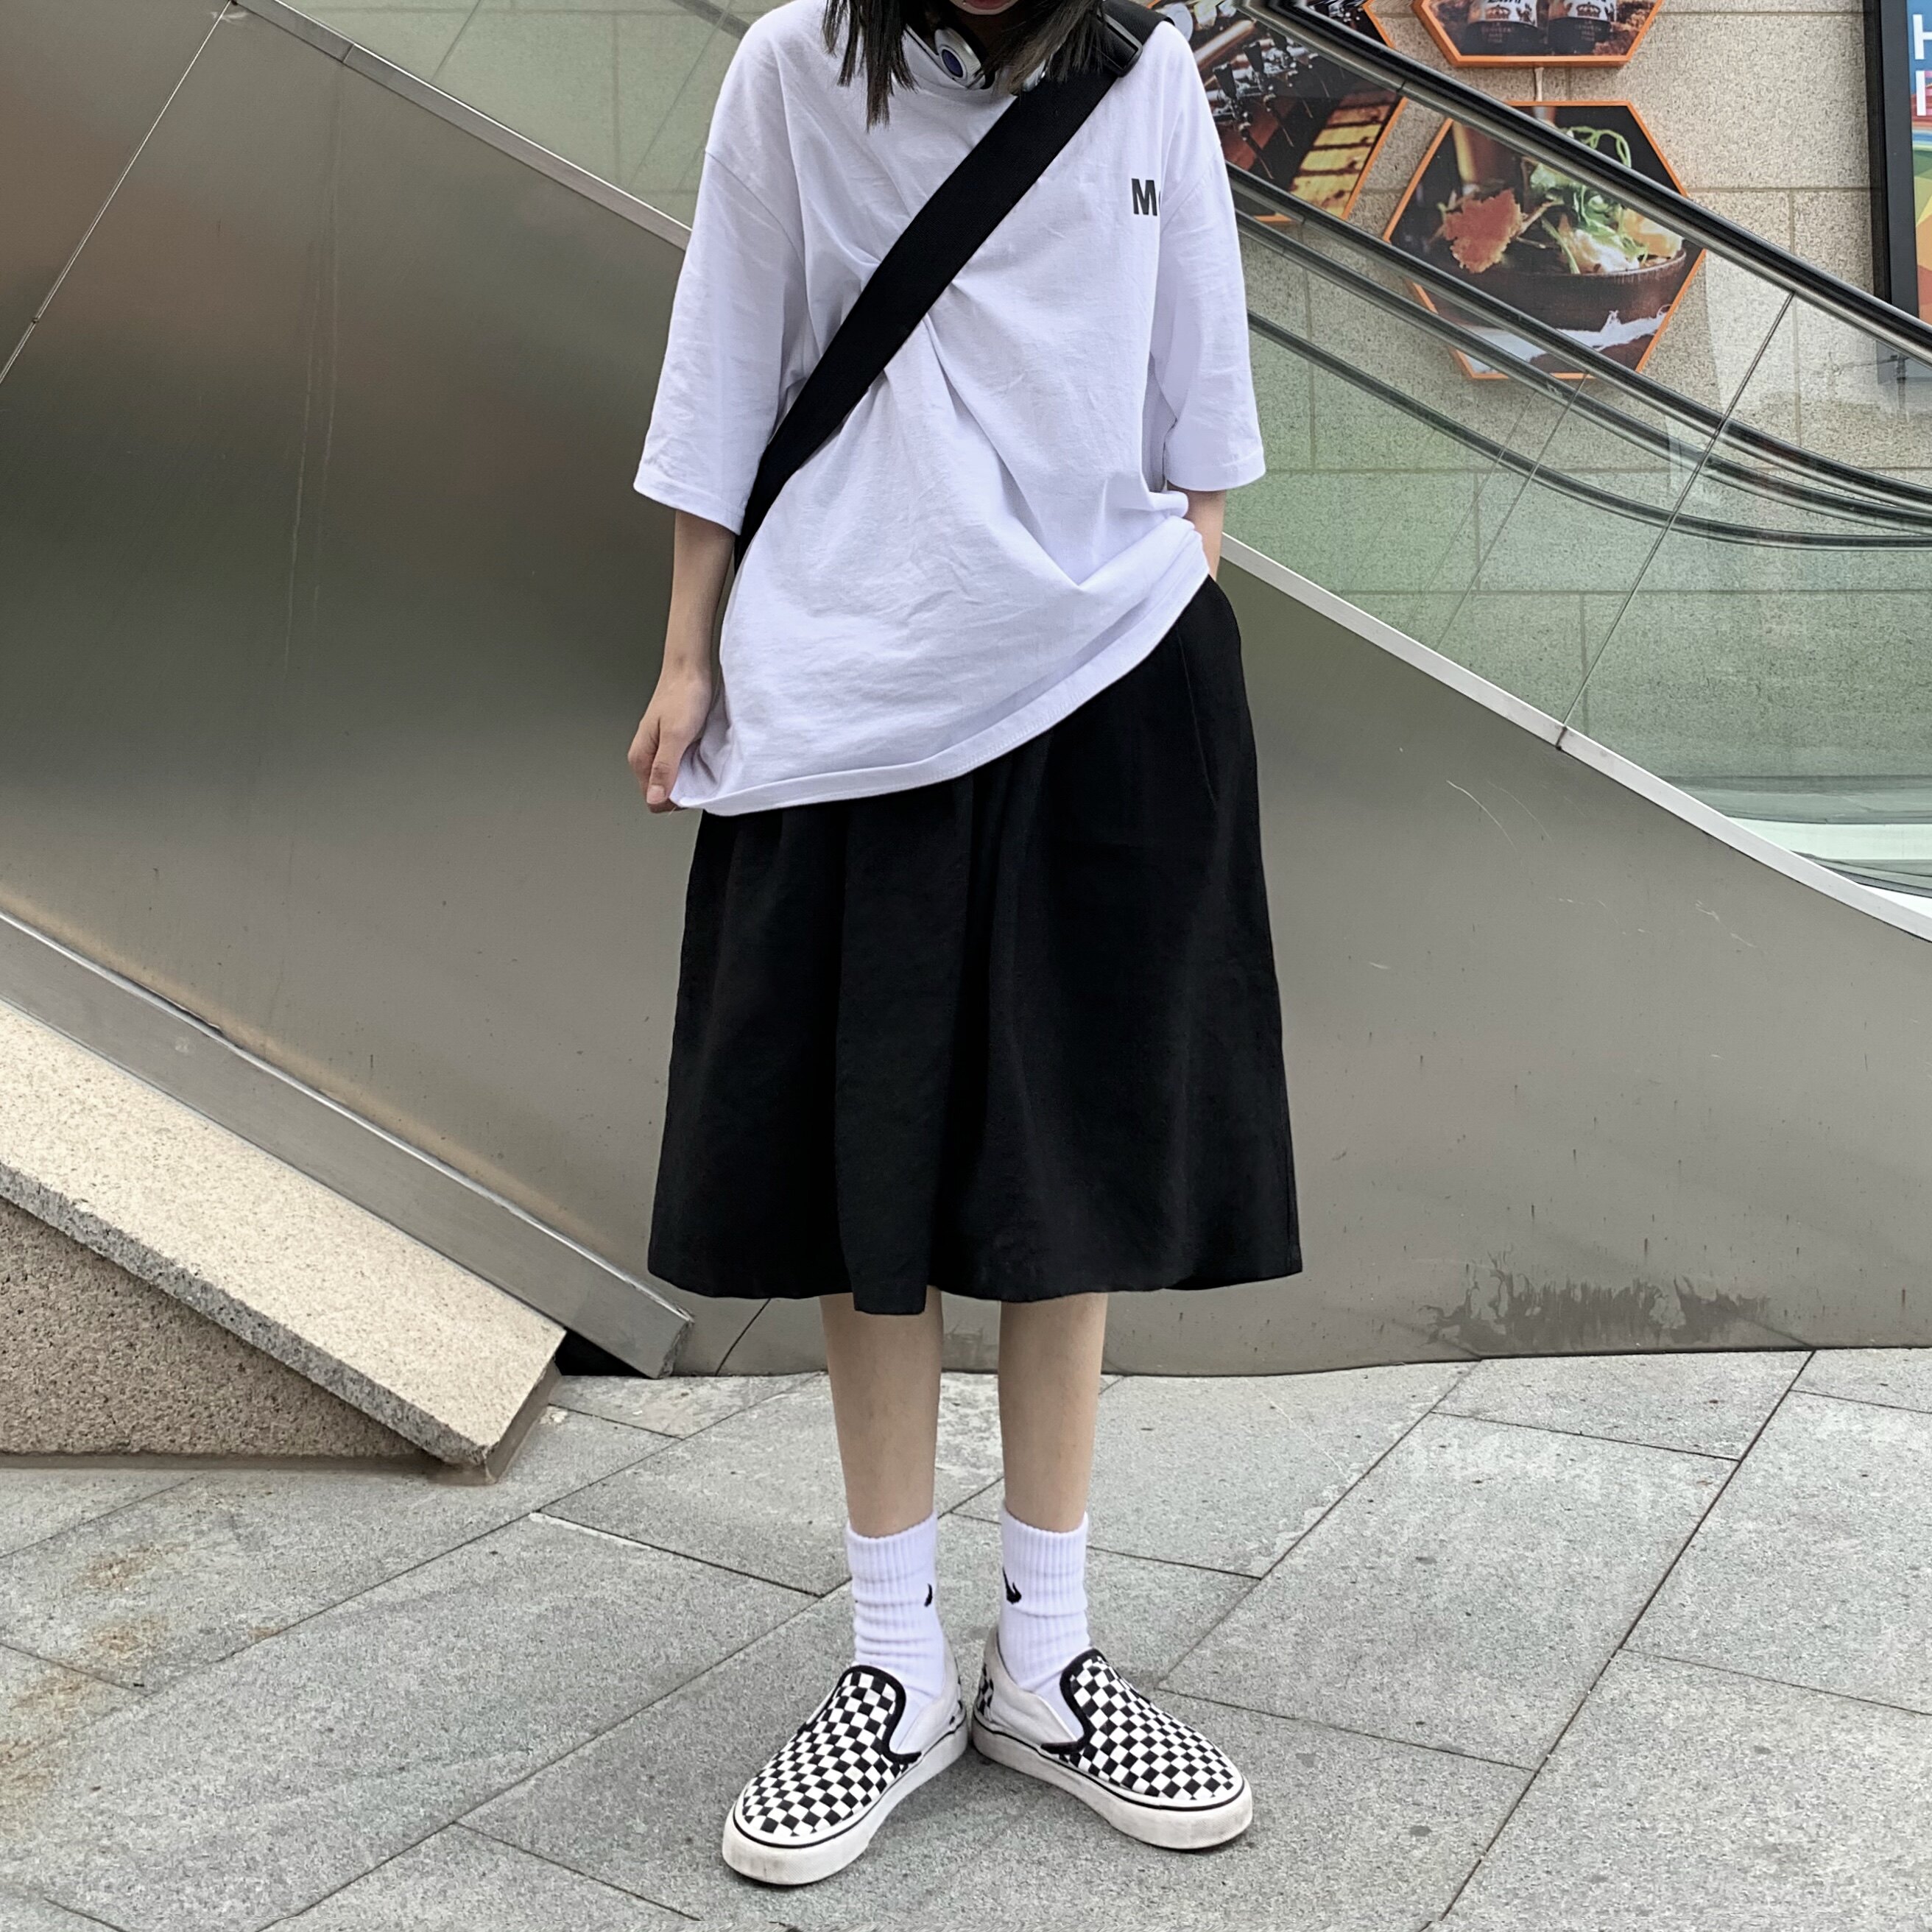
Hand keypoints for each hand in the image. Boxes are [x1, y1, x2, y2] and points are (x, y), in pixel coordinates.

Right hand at [629, 660, 712, 812]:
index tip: (692, 788)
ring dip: (691, 777)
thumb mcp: (676, 736)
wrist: (690, 668)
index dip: (675, 800)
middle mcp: (647, 756)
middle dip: (684, 790)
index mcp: (640, 757)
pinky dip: (695, 765)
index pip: (653, 799)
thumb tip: (654, 796)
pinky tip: (703, 754)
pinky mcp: (674, 744)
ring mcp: (660, 750)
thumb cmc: (682, 694)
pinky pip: (683, 766)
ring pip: (675, 780)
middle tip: (701, 771)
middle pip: (664, 792)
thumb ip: (664, 768)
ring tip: (702, 759)